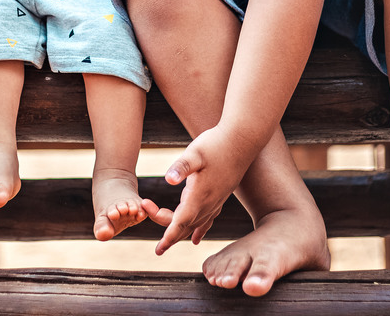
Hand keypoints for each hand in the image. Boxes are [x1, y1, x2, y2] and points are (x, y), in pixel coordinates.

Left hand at [150, 125, 253, 253]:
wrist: (242, 139)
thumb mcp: (195, 152)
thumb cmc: (216, 144)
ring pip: (195, 225)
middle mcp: (209, 203)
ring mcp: (216, 201)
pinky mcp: (221, 195)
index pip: (180, 223)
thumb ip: (181, 167)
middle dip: (167, 230)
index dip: (168, 237)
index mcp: (199, 195)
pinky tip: (195, 238)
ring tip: (165, 236)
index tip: (158, 250)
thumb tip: (168, 179)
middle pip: (184, 226)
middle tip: (146, 211)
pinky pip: (208, 220)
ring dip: (179, 230)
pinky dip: (198, 230)